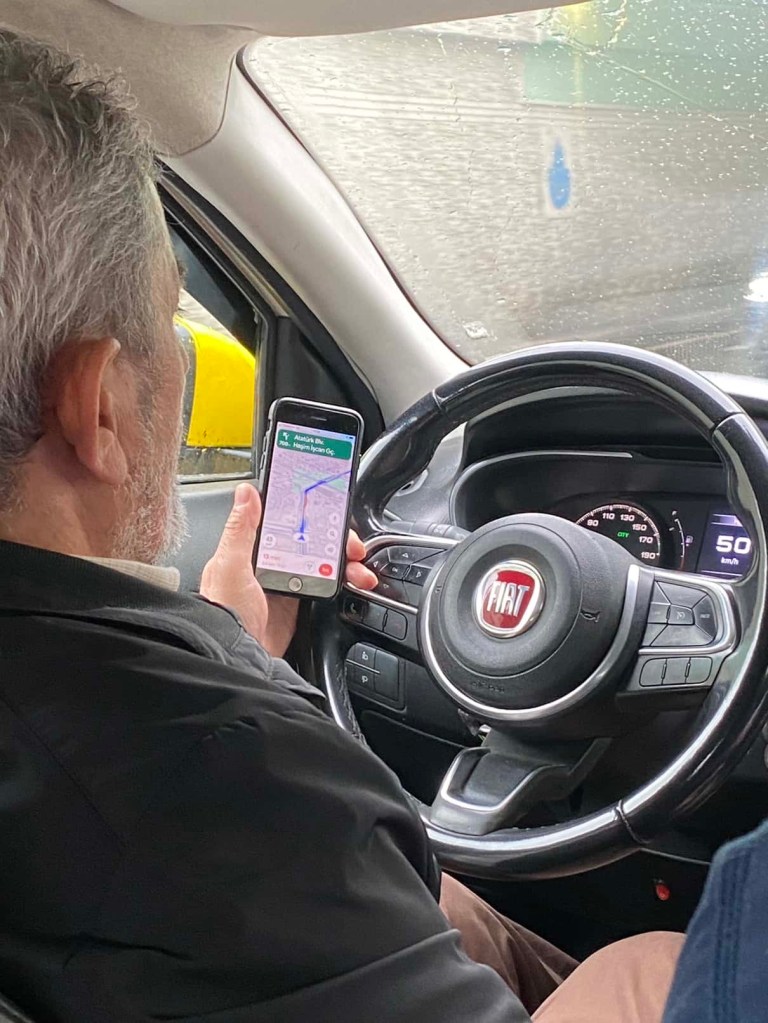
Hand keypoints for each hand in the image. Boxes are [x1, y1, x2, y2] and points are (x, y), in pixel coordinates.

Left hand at [200, 483, 376, 657]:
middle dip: (337, 540)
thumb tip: (246, 493)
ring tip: (359, 570)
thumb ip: (240, 530)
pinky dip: (344, 583)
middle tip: (353, 547)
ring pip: (323, 562)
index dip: (311, 515)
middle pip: (311, 541)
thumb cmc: (223, 612)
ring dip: (345, 562)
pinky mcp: (298, 604)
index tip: (332, 511)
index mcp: (252, 549)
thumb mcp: (230, 566)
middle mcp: (270, 564)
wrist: (235, 657)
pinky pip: (326, 586)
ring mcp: (286, 584)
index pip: (287, 521)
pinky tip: (354, 582)